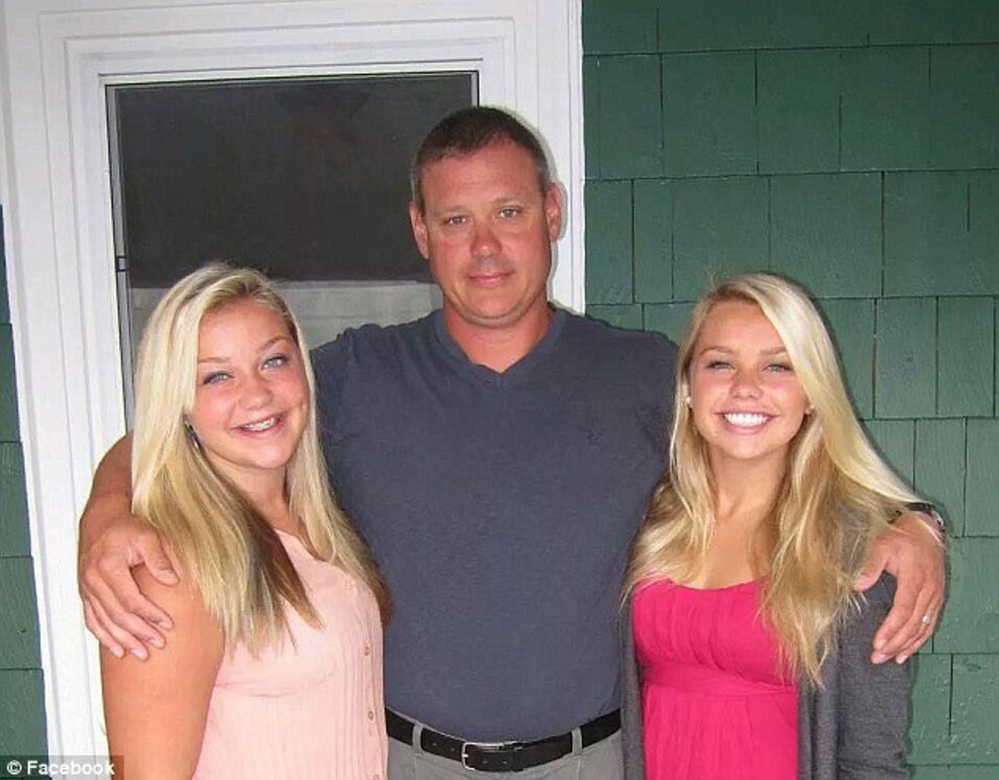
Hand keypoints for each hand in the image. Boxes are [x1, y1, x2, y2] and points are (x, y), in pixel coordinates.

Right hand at [79, 514, 177, 659]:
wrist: (101, 520)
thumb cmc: (126, 527)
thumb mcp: (148, 536)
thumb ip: (160, 559)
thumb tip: (172, 581)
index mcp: (108, 567)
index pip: (130, 600)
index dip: (149, 615)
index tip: (167, 624)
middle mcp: (93, 580)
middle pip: (117, 615)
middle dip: (139, 632)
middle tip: (158, 643)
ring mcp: (86, 588)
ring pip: (103, 622)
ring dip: (122, 640)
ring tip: (140, 653)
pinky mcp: (85, 592)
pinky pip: (91, 620)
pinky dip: (103, 636)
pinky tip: (116, 647)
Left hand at [855, 511, 944, 664]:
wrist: (926, 530)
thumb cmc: (901, 537)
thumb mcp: (882, 544)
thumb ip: (870, 565)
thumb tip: (856, 584)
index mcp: (915, 579)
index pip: (903, 611)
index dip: (891, 629)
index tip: (877, 644)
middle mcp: (928, 591)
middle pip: (912, 624)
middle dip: (895, 643)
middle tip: (877, 657)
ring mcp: (934, 597)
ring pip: (922, 628)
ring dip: (906, 646)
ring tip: (889, 659)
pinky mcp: (936, 599)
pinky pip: (929, 625)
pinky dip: (919, 641)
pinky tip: (906, 652)